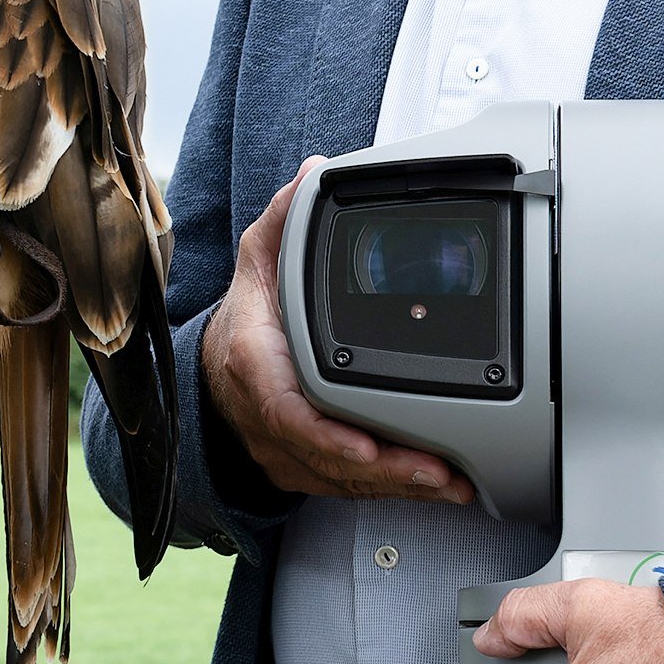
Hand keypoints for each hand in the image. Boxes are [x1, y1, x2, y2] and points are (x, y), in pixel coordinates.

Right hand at [198, 168, 475, 503]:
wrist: (213, 365)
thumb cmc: (246, 315)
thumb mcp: (258, 255)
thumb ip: (287, 214)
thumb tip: (316, 173)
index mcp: (252, 361)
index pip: (283, 408)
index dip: (324, 432)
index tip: (365, 444)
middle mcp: (263, 414)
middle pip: (322, 455)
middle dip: (383, 469)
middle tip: (436, 471)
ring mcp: (280, 447)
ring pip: (337, 480)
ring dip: (394, 485)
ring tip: (449, 482)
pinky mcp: (300, 467)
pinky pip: (343, 488)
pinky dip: (386, 490)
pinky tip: (430, 487)